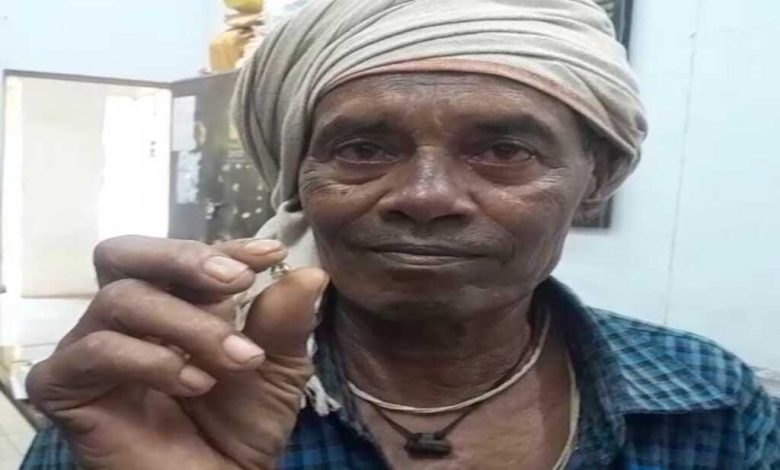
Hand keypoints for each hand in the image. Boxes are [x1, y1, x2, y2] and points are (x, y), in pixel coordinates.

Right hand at [26, 236, 327, 469]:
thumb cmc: (244, 426)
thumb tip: (311, 273)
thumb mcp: (277, 368)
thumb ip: (285, 321)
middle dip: (182, 258)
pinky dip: (149, 359)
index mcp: (172, 302)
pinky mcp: (66, 387)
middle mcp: (127, 318)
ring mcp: (93, 349)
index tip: (273, 255)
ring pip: (120, 299)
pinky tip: (195, 383)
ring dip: (187, 324)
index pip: (185, 258)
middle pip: (125, 254)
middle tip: (236, 281)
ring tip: (236, 359)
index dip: (226, 248)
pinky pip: (95, 350)